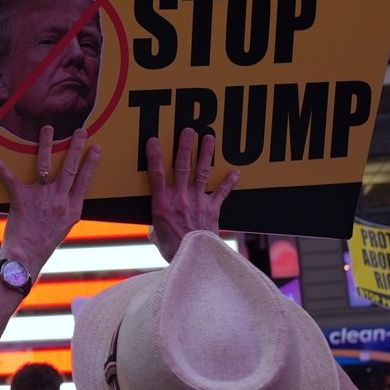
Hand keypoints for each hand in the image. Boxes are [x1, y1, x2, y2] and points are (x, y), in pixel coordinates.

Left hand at [0, 126, 100, 277]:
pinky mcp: (22, 199)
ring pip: (45, 165)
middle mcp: (60, 201)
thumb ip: (68, 208)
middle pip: (70, 168)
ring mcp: (41, 199)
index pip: (85, 180)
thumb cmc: (44, 243)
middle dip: (76, 147)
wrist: (26, 257)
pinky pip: (10, 179)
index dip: (91, 163)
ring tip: (48, 129)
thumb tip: (68, 194)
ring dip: (46, 145)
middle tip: (80, 130)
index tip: (97, 147)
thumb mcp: (64, 227)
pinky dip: (0, 167)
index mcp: (72, 209)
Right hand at [146, 129, 239, 261]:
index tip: (153, 140)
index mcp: (162, 204)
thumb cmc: (173, 250)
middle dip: (185, 146)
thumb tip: (155, 227)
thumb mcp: (156, 237)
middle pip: (182, 166)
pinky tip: (236, 171)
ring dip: (205, 153)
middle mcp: (180, 198)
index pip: (156, 174)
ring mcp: (198, 201)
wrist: (194, 258)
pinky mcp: (212, 209)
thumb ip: (155, 227)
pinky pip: (222, 192)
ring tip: (209, 138)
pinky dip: (229, 182)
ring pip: (201, 172)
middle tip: (188, 131)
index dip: (154, 156)